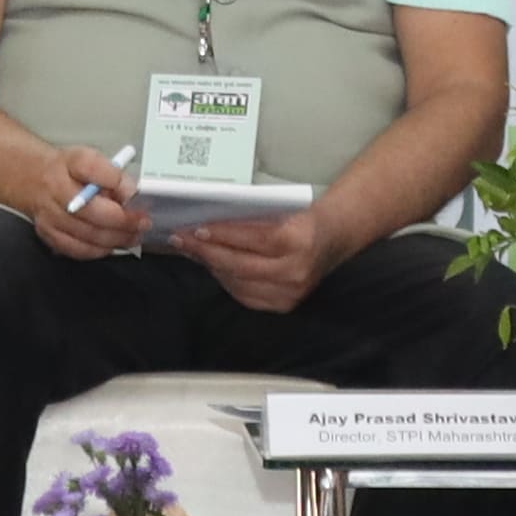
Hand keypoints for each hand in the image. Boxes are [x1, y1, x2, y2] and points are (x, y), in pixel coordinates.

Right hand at [17, 141, 145, 264]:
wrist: (33, 179)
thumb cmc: (68, 170)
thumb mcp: (91, 159)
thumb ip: (113, 174)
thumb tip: (132, 192)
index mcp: (70, 163)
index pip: (90, 167)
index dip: (113, 179)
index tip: (134, 190)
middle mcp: (56, 189)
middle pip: (91, 210)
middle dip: (122, 220)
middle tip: (142, 223)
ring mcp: (49, 214)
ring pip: (87, 234)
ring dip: (115, 238)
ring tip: (133, 236)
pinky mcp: (47, 234)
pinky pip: (77, 249)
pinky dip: (99, 250)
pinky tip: (111, 245)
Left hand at [176, 201, 332, 314]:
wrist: (333, 239)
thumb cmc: (303, 219)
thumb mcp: (282, 210)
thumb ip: (251, 218)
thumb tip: (207, 222)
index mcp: (298, 240)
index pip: (251, 238)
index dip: (221, 234)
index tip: (196, 228)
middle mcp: (296, 271)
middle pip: (240, 265)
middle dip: (206, 252)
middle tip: (182, 240)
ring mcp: (291, 293)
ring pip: (238, 283)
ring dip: (212, 266)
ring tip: (193, 251)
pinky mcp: (284, 305)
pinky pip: (245, 296)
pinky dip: (226, 280)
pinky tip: (213, 266)